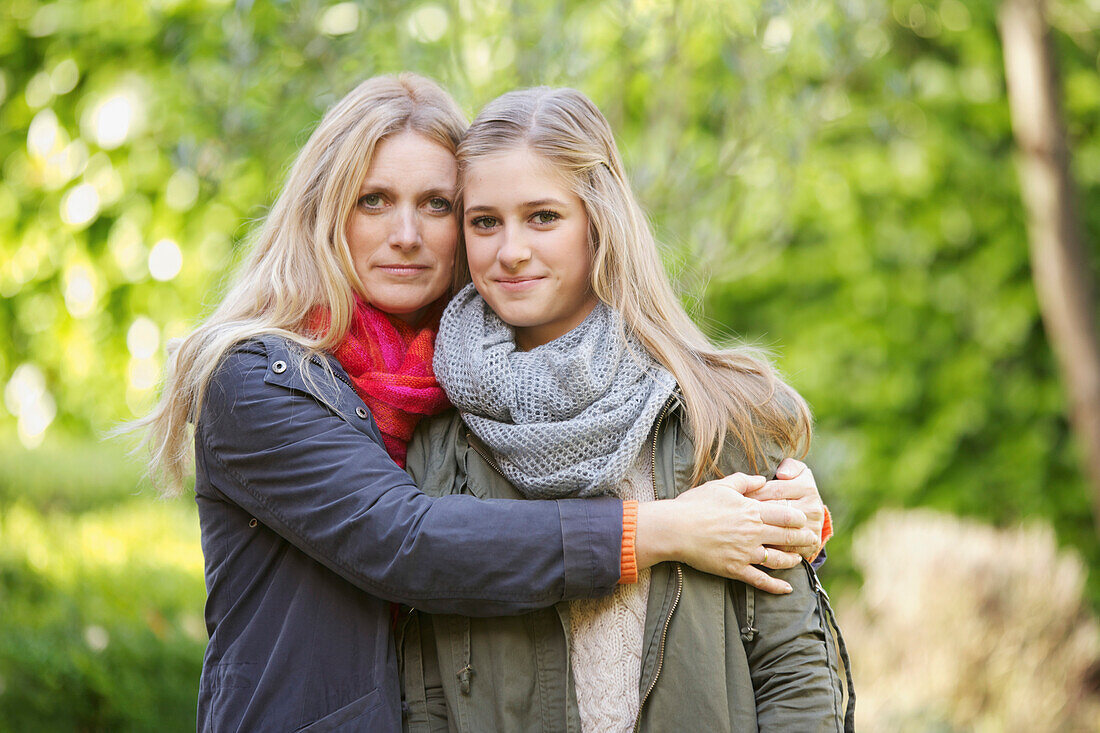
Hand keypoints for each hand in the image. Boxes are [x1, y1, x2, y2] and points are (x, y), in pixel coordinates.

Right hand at [635, 472, 818, 593]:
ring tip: (799, 560)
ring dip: (792, 560)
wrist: (675, 529)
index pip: (786, 515)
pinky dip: (776, 586)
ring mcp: (745, 553)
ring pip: (778, 560)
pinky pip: (760, 580)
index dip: (799, 518)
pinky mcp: (735, 569)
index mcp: (751, 511)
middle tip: (812, 540)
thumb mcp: (721, 486)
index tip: (804, 519)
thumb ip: (744, 481)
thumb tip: (762, 479)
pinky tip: (787, 589)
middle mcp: (753, 533)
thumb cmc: (695, 504)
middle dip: (803, 539)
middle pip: (787, 537)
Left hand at [742, 458, 824, 559]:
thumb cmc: (793, 491)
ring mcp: (810, 529)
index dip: (754, 492)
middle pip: (776, 509)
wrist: (808, 521)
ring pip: (778, 530)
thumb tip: (782, 474)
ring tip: (739, 528)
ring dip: (757, 530)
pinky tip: (750, 543)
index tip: (738, 496)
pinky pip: (783, 548)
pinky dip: (765, 546)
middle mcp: (812, 508)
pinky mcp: (807, 546)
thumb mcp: (796, 474)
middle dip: (753, 511)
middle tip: (734, 513)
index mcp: (807, 488)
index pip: (775, 489)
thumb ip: (790, 466)